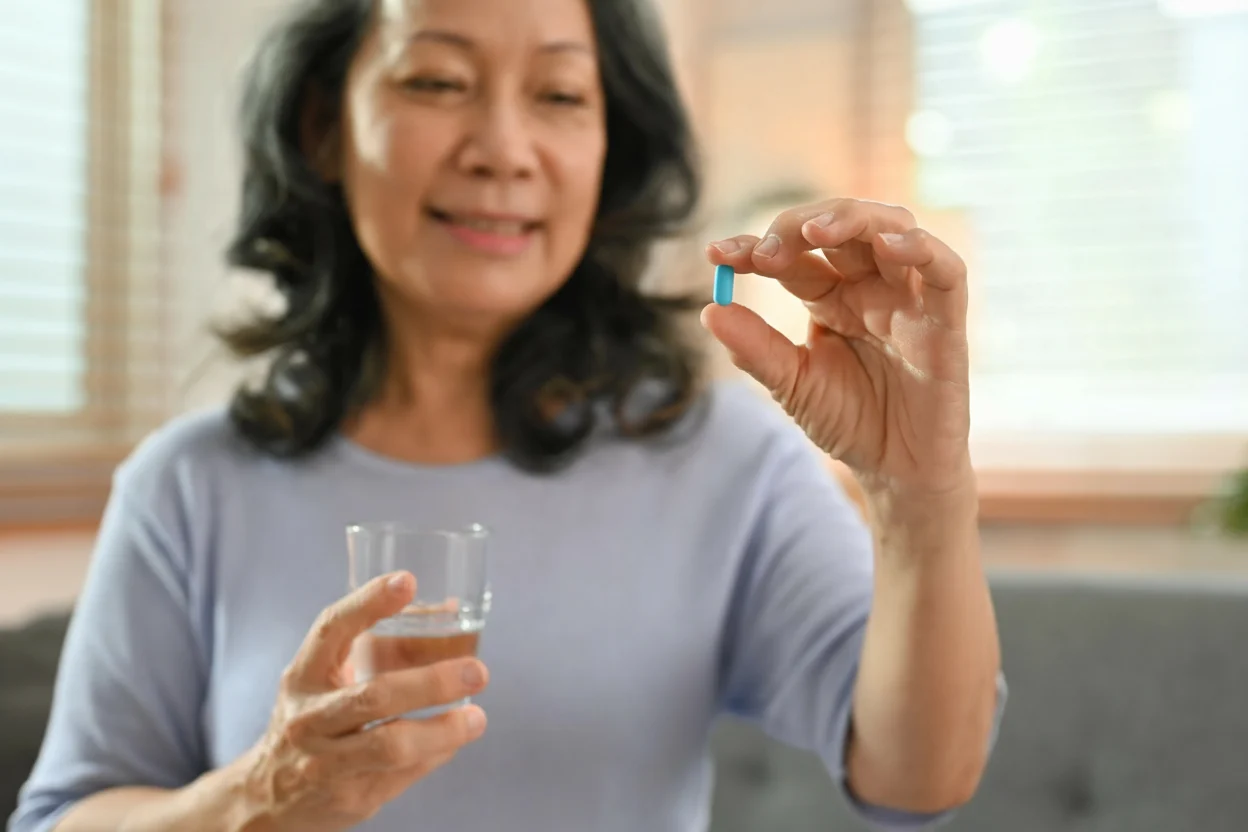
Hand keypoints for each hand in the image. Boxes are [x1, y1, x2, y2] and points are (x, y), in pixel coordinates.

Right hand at [239, 573, 488, 831]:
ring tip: (478, 718)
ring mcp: (325, 762)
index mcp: (304, 675)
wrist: (267, 796)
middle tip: (477, 671)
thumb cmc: (313, 720)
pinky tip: (453, 741)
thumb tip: (450, 609)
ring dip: (443, 730)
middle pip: (374, 697)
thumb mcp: (326, 679)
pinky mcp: (350, 798)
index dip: (367, 603)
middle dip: (432, 683)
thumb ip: (378, 646)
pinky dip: (436, 754)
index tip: (407, 580)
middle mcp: (309, 717)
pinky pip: (403, 775)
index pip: (332, 630)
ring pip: (391, 745)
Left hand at [703, 198, 973, 497]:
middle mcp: (868, 286)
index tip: (716, 254)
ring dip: (853, 219)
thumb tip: (709, 311)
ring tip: (814, 232)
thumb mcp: (792, 385)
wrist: (897, 472)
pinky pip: (946, 269)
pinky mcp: (946, 318)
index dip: (754, 247)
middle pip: (839, 226)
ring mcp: (908, 297)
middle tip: (765, 253)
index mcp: (828, 297)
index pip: (792, 255)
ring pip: (891, 229)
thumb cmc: (850, 423)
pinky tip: (887, 246)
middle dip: (798, 227)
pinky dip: (921, 248)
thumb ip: (756, 349)